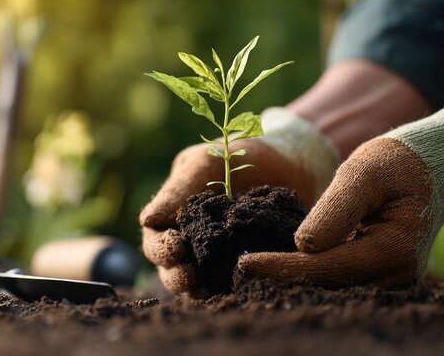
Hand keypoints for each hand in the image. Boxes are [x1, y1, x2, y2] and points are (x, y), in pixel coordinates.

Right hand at [140, 108, 339, 295]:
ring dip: (194, 288)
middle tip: (190, 275)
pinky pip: (228, 284)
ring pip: (194, 280)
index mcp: (176, 212)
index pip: (155, 237)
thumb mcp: (208, 163)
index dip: (160, 248)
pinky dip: (225, 290)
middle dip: (174, 273)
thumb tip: (146, 221)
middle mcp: (192, 235)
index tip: (177, 247)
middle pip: (169, 266)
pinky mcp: (243, 263)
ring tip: (204, 288)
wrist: (296, 160)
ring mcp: (217, 252)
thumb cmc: (246, 153)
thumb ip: (178, 190)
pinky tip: (233, 289)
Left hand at [235, 105, 443, 288]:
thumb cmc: (395, 164)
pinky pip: (335, 280)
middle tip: (240, 270)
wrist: (425, 170)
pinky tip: (276, 265)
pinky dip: (305, 274)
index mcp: (393, 250)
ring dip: (290, 280)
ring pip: (328, 288)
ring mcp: (385, 279)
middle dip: (282, 279)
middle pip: (326, 286)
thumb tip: (302, 245)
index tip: (246, 262)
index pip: (328, 268)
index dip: (284, 267)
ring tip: (250, 270)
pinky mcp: (374, 274)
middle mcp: (392, 275)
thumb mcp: (363, 172)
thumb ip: (335, 209)